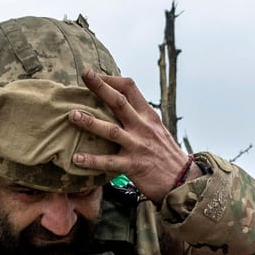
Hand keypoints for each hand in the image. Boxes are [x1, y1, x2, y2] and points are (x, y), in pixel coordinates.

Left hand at [67, 68, 196, 200]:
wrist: (182, 180)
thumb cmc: (165, 154)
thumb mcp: (156, 129)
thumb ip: (139, 117)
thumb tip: (120, 104)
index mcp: (148, 115)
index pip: (130, 88)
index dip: (111, 79)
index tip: (95, 74)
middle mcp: (142, 127)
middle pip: (119, 102)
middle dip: (101, 87)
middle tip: (84, 75)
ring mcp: (138, 146)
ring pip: (111, 130)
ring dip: (90, 122)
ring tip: (72, 115)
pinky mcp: (134, 166)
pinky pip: (109, 162)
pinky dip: (92, 160)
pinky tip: (76, 158)